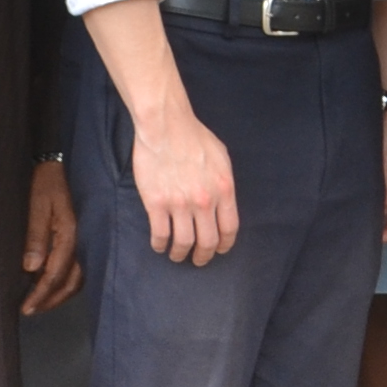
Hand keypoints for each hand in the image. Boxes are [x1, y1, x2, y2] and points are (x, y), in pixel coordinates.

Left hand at [18, 157, 82, 315]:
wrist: (60, 164)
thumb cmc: (46, 183)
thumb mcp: (37, 206)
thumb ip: (36, 237)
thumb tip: (32, 269)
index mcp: (70, 234)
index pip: (54, 275)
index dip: (40, 295)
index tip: (26, 308)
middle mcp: (82, 241)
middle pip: (70, 283)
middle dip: (51, 300)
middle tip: (31, 310)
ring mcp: (85, 240)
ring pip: (78, 278)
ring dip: (60, 294)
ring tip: (41, 302)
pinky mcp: (83, 237)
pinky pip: (80, 268)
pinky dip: (67, 282)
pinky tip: (54, 283)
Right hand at [132, 104, 239, 263]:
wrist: (166, 126)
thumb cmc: (194, 137)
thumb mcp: (221, 158)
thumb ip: (224, 183)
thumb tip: (223, 201)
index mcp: (224, 189)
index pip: (229, 228)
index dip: (225, 244)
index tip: (220, 250)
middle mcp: (205, 201)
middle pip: (208, 241)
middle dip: (204, 256)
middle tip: (199, 260)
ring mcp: (180, 204)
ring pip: (183, 242)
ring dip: (180, 254)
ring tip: (177, 255)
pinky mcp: (157, 203)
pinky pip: (160, 234)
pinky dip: (160, 244)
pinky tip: (160, 245)